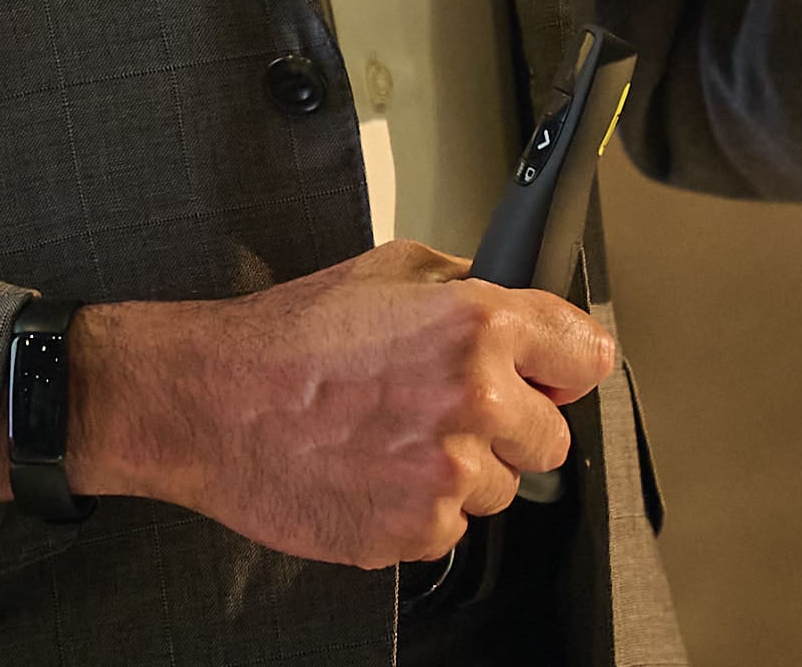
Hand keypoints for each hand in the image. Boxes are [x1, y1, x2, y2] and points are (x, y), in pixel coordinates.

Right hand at [41, 239, 614, 564]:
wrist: (214, 402)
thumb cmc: (288, 337)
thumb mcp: (386, 270)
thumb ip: (465, 287)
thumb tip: (521, 309)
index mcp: (476, 325)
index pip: (587, 356)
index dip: (567, 364)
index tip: (555, 374)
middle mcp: (474, 399)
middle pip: (554, 437)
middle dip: (513, 424)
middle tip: (452, 408)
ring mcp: (448, 473)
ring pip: (503, 489)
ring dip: (465, 469)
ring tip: (395, 436)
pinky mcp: (418, 531)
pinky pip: (453, 528)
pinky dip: (423, 507)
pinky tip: (375, 470)